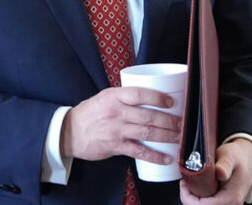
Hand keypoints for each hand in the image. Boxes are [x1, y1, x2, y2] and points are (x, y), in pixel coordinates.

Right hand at [60, 86, 180, 164]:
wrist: (69, 132)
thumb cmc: (89, 114)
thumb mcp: (104, 98)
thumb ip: (123, 97)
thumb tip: (149, 97)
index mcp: (114, 97)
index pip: (140, 94)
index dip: (158, 97)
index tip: (171, 102)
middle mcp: (116, 112)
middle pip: (149, 115)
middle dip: (169, 120)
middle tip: (182, 123)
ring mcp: (116, 130)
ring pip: (147, 132)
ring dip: (167, 136)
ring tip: (179, 137)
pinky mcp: (115, 146)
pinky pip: (139, 151)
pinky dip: (154, 155)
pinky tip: (165, 157)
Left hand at [179, 138, 251, 203]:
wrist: (247, 158)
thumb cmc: (238, 156)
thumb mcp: (229, 156)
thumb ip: (224, 165)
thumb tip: (220, 173)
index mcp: (232, 197)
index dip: (188, 197)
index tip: (185, 183)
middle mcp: (232, 204)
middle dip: (190, 198)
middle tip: (187, 183)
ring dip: (194, 199)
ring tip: (192, 185)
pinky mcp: (225, 203)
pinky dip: (200, 199)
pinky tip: (199, 188)